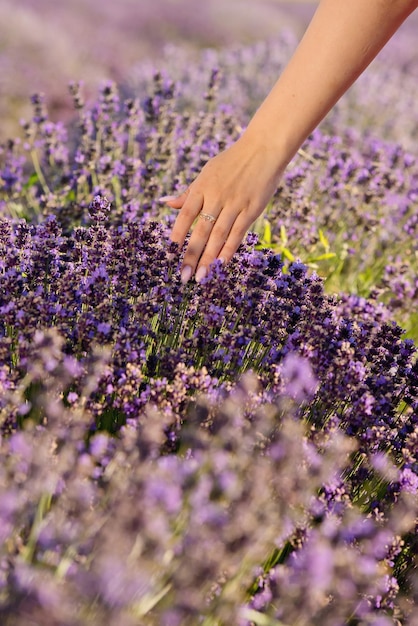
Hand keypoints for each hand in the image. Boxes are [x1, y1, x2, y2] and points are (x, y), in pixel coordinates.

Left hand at [162, 133, 284, 282]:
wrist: (264, 148)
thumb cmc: (232, 162)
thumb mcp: (206, 173)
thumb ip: (188, 192)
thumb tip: (164, 202)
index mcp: (202, 187)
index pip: (185, 216)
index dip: (177, 237)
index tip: (170, 256)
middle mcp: (216, 196)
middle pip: (200, 231)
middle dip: (191, 255)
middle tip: (184, 277)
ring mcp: (234, 203)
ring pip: (218, 236)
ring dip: (209, 258)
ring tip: (201, 277)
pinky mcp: (252, 209)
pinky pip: (238, 233)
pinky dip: (229, 249)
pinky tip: (221, 264)